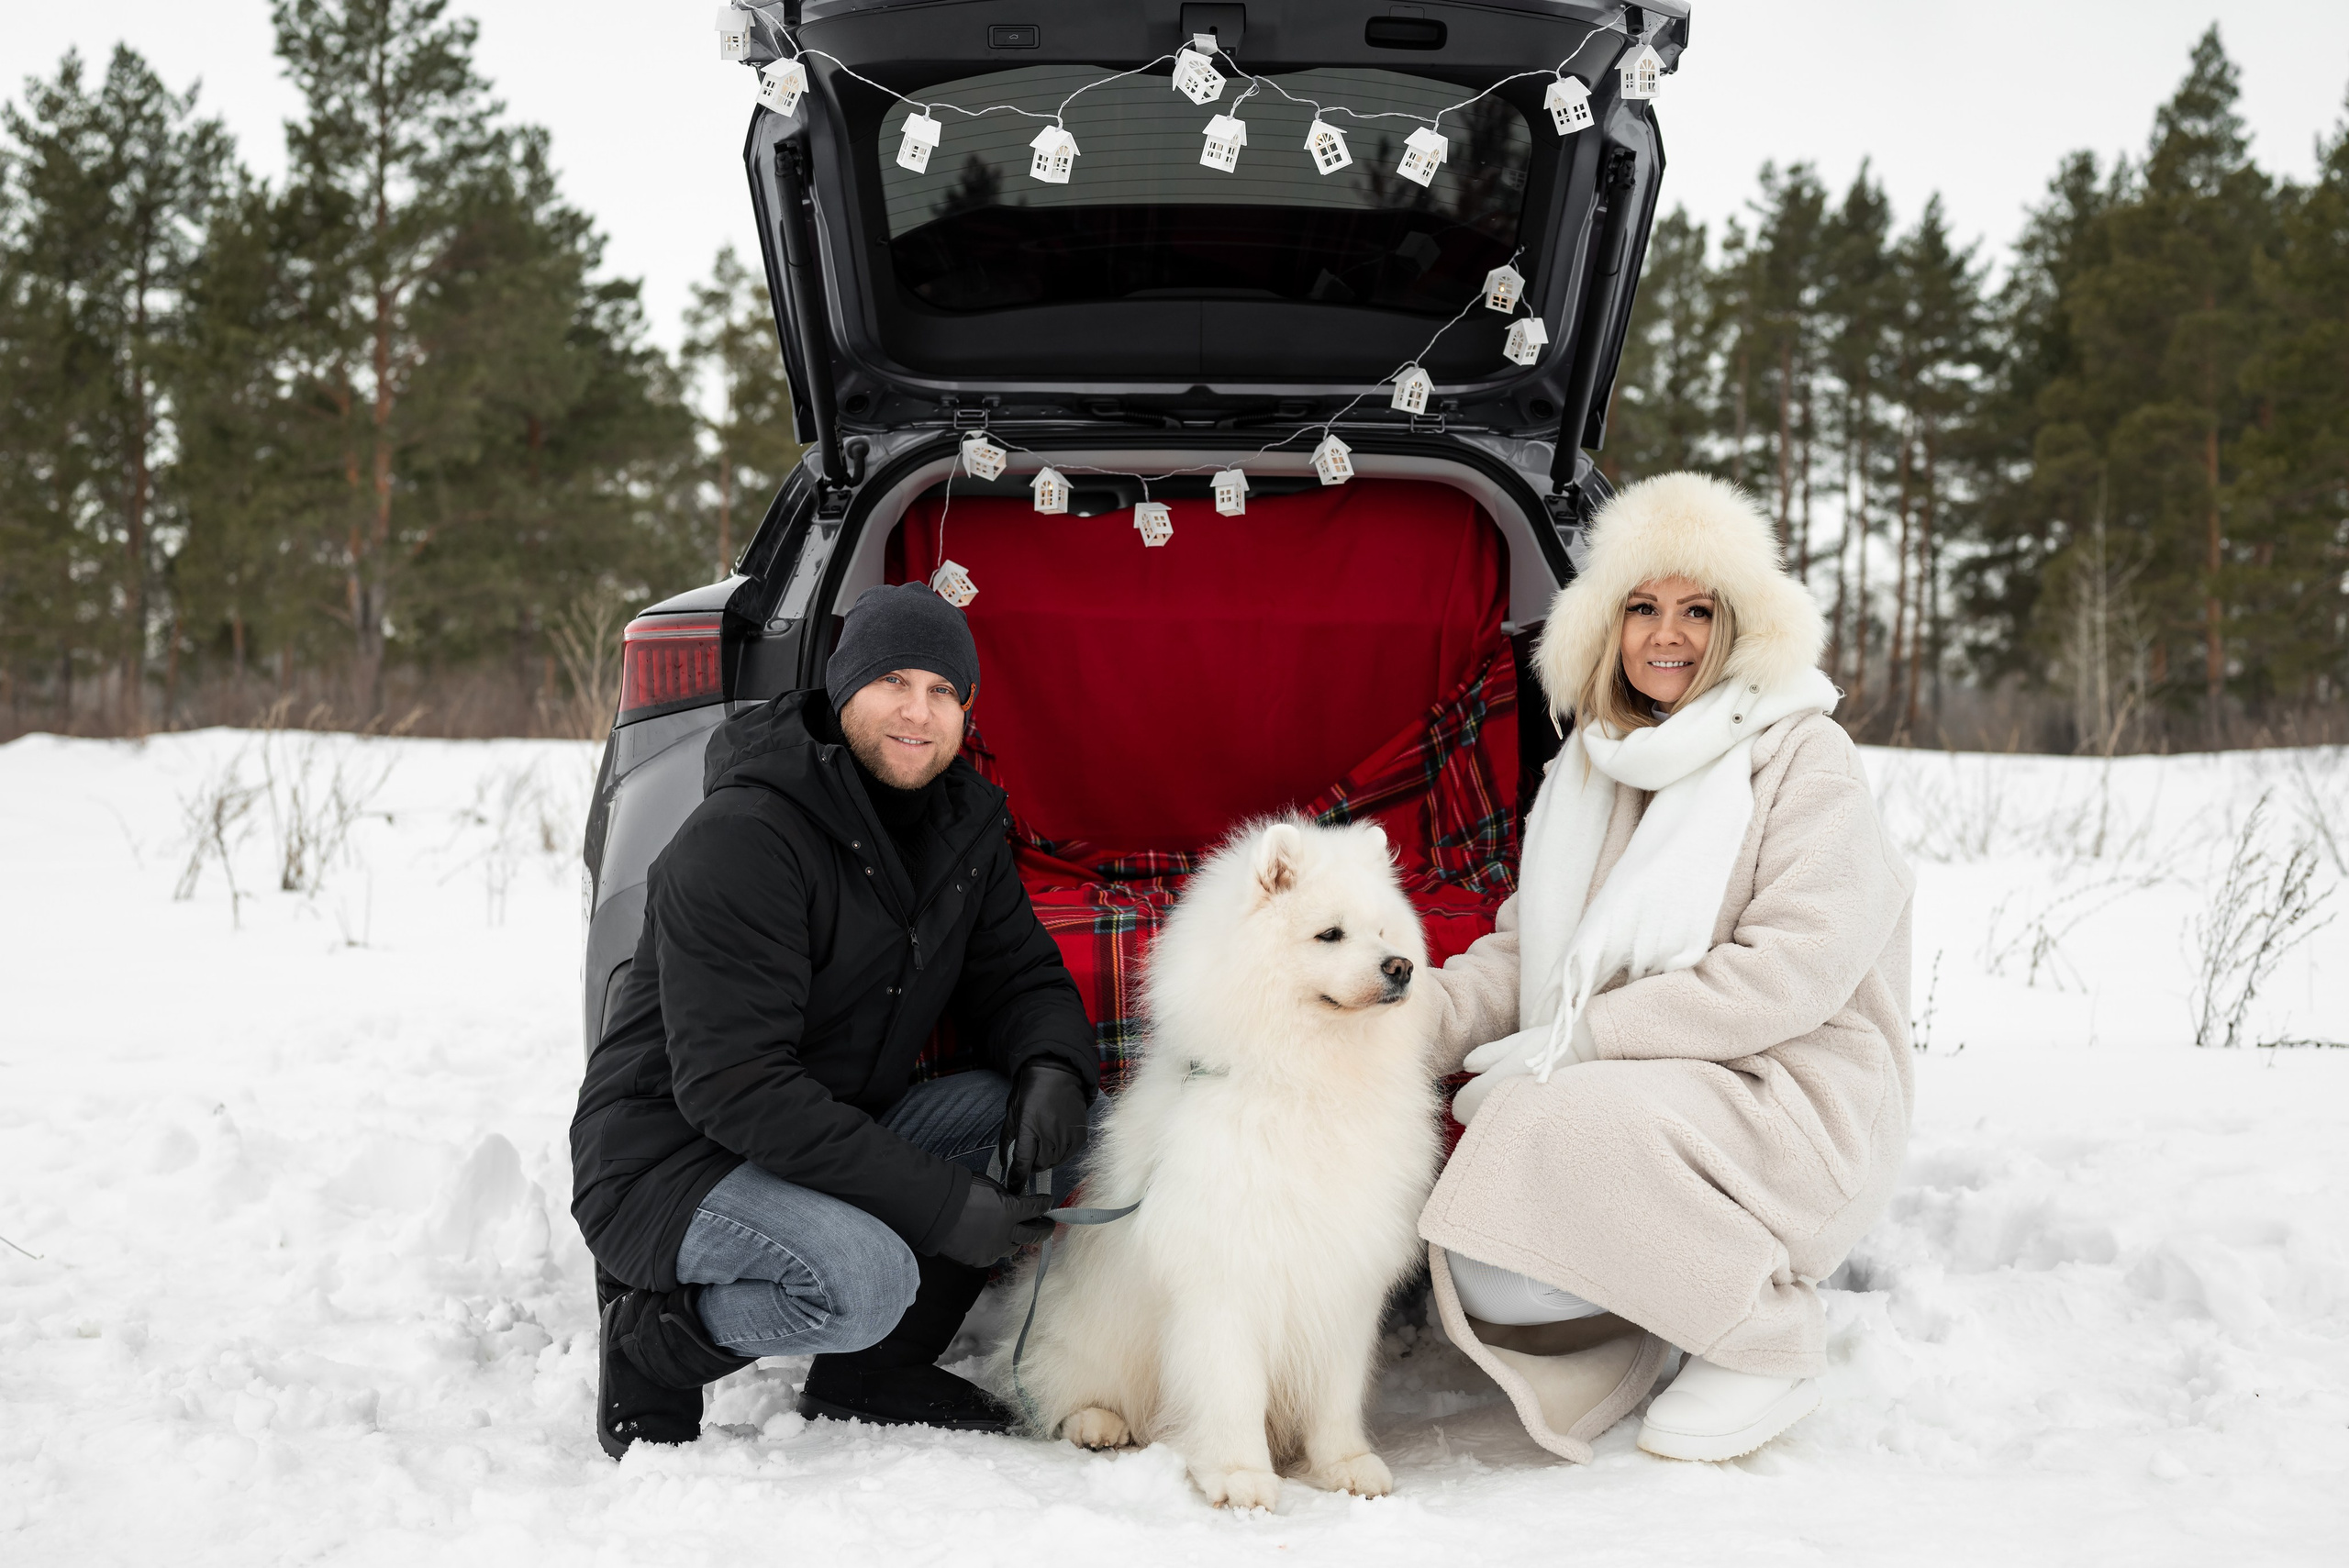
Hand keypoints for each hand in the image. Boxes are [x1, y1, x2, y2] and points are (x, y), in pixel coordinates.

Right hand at [932, 1175, 1053, 1267]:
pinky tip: (995, 1241)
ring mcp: (994, 1249)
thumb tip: (1014, 1201)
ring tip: (1021, 1234)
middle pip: (1034, 1235)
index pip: (1036, 1208)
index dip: (1045, 1204)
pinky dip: (998, 1248)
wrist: (936, 1210)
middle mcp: (1007, 1233)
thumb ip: (1007, 1197)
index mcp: (1011, 1211)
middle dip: (1045, 1229)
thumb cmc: (961, 1192)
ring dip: (1020, 1240)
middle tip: (1049, 1225)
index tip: (1049, 1202)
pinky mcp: (980, 1259)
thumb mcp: (990, 1187)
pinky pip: (995, 1255)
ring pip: (1015, 1248)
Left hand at [999, 1059, 1089, 1190]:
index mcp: (1029, 1127)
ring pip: (1054, 1162)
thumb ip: (1007, 1139)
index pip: (1022, 1163)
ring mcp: (1067, 1133)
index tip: (1014, 1186)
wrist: (1058, 1071)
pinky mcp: (1079, 1134)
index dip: (1017, 1178)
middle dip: (1031, 1164)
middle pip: (1039, 1165)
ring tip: (1042, 1144)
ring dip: (1045, 1159)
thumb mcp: (1012, 1111)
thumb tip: (1004, 1162)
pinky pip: (1068, 1155)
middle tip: (1029, 1153)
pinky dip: (1060, 1154)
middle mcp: (1050, 1132)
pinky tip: (1055, 1142)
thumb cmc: (1031, 1089)